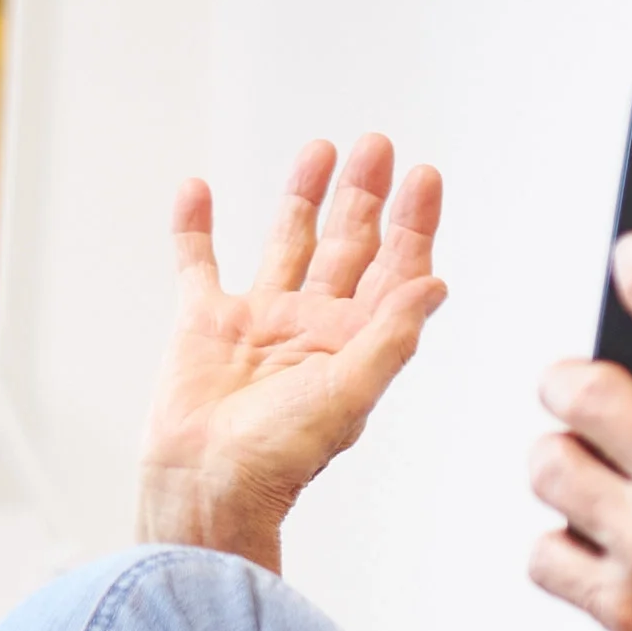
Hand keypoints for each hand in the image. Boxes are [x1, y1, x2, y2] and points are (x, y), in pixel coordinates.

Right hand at [139, 135, 445, 571]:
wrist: (205, 486)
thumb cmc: (279, 456)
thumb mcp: (349, 392)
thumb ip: (391, 335)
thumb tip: (437, 284)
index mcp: (352, 345)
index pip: (392, 271)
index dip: (412, 223)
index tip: (423, 175)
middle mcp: (310, 328)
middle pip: (346, 246)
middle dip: (363, 196)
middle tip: (378, 145)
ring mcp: (257, 323)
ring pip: (284, 242)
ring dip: (301, 197)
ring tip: (320, 149)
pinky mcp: (202, 325)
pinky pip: (198, 264)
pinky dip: (195, 227)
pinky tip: (198, 188)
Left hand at [526, 233, 631, 630]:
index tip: (631, 255)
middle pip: (582, 392)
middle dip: (568, 380)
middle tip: (575, 388)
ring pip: (549, 466)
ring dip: (555, 458)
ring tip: (578, 467)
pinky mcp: (621, 608)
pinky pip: (544, 553)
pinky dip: (554, 544)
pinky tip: (585, 542)